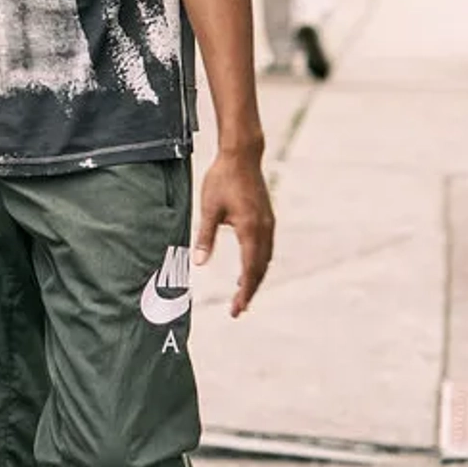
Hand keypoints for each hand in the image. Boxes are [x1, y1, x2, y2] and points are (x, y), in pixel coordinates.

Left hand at [193, 140, 274, 317]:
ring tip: (243, 294)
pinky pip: (266, 248)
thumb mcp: (209, 209)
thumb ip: (205, 237)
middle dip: (251, 291)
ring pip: (265, 259)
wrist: (241, 156)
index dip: (245, 292)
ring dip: (256, 277)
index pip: (250, 270)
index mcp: (251, 230)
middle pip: (261, 269)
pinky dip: (259, 263)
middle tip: (239, 309)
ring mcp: (269, 223)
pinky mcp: (267, 218)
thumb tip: (198, 263)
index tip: (237, 309)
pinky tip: (249, 268)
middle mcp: (265, 229)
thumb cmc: (222, 180)